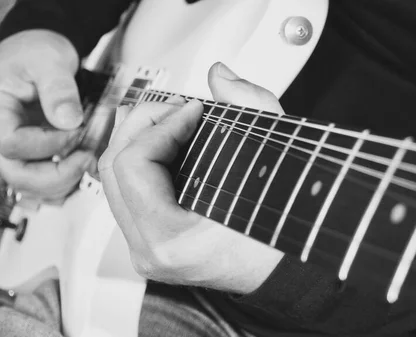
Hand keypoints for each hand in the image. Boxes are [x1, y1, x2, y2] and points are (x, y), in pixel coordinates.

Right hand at [0, 30, 95, 203]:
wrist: (39, 55)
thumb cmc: (36, 52)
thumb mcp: (49, 59)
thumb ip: (58, 88)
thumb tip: (69, 120)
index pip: (12, 144)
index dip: (48, 143)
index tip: (75, 128)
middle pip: (16, 175)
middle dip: (56, 175)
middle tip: (85, 157)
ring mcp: (14, 149)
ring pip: (30, 185)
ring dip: (63, 181)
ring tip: (86, 158)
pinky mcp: (30, 156)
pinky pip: (42, 182)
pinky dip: (65, 180)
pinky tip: (83, 163)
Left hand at [98, 62, 283, 293]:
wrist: (287, 266)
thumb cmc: (285, 228)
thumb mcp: (276, 158)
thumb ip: (250, 107)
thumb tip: (218, 76)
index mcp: (173, 241)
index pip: (134, 164)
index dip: (163, 123)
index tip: (195, 109)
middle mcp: (151, 252)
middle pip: (114, 168)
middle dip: (146, 124)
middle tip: (180, 107)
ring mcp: (148, 252)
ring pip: (115, 181)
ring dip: (143, 140)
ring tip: (177, 122)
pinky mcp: (152, 247)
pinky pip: (130, 195)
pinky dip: (146, 162)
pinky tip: (172, 145)